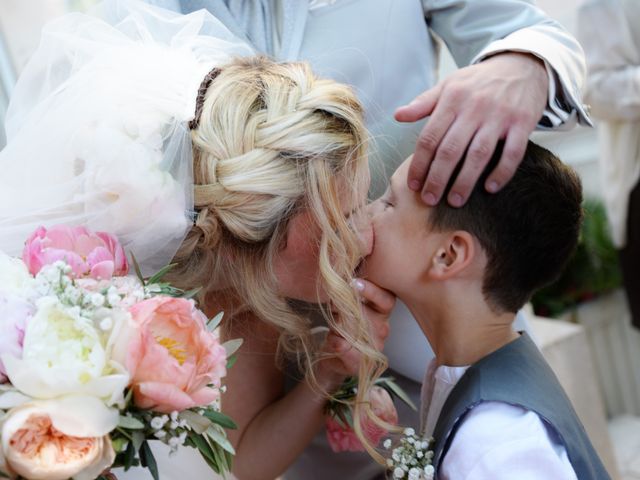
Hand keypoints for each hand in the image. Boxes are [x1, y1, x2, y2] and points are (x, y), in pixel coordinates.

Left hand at [316, 278, 394, 386]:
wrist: (334, 357)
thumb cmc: (342, 327)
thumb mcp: (345, 308)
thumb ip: (345, 298)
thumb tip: (338, 290)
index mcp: (382, 313)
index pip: (386, 300)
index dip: (372, 290)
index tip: (353, 282)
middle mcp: (382, 330)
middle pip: (365, 313)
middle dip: (344, 307)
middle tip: (335, 306)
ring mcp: (372, 348)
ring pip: (351, 329)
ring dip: (337, 324)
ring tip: (335, 326)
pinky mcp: (357, 362)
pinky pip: (341, 345)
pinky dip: (333, 340)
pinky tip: (333, 340)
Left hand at [395, 52, 547, 206]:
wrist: (522, 65)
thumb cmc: (479, 81)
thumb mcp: (449, 85)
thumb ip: (423, 103)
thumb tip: (397, 116)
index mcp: (452, 99)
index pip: (429, 137)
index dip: (419, 164)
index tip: (413, 185)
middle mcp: (474, 107)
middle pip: (450, 150)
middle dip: (437, 179)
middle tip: (429, 200)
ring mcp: (500, 115)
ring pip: (479, 154)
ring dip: (465, 181)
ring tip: (455, 201)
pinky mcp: (523, 122)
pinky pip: (513, 152)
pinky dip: (502, 172)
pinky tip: (490, 188)